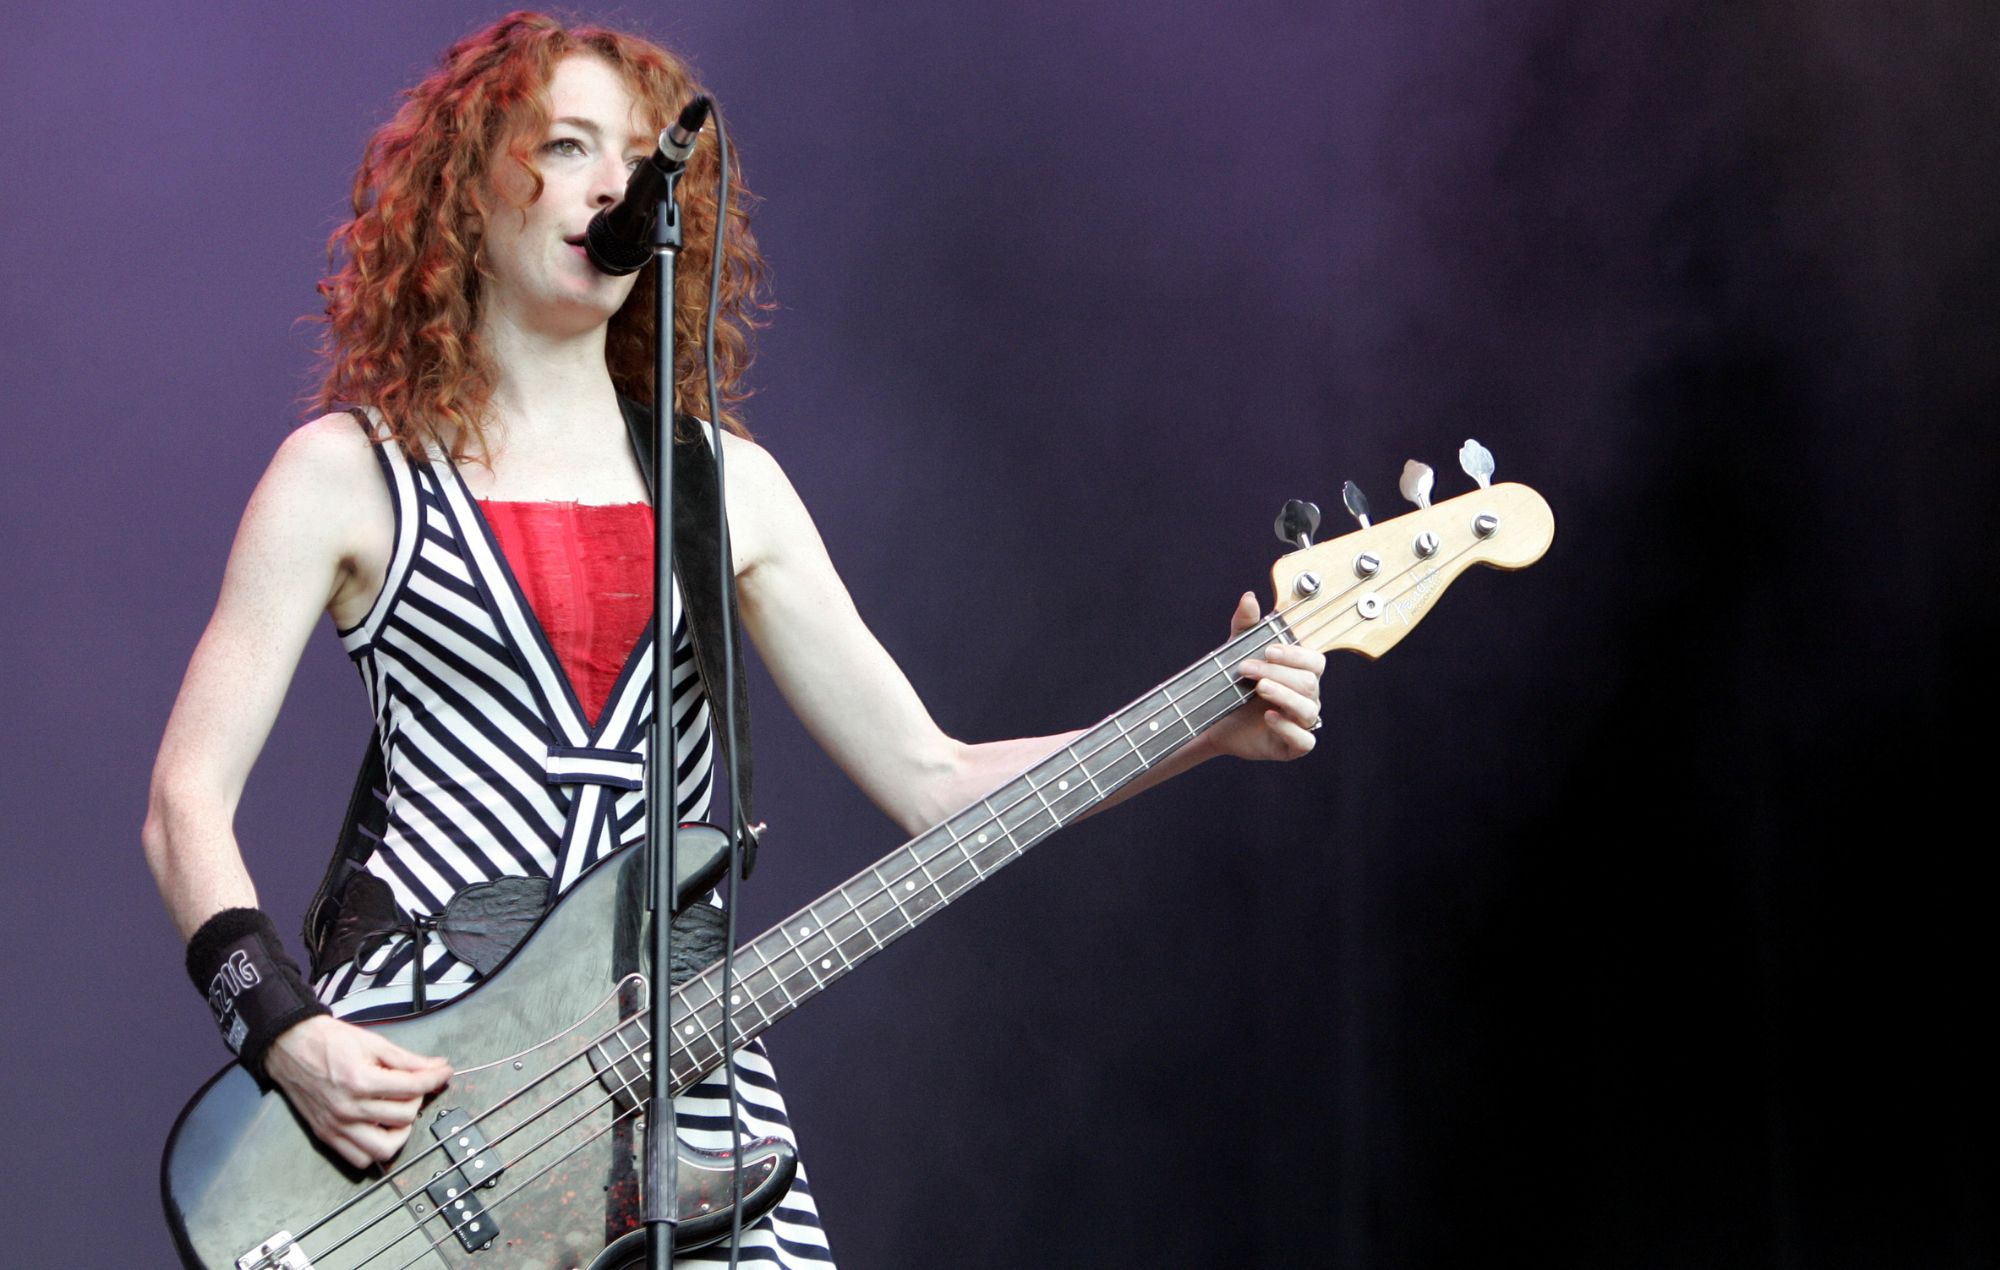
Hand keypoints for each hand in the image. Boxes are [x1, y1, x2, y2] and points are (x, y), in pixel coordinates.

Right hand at [264, 1014, 453, 1168]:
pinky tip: (379, 1129)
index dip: (435, 1078)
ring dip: (399, 1133)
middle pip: (404, 1118)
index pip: (413, 1088)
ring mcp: (336, 1126)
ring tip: (398, 1114)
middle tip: (413, 1089)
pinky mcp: (326, 1136)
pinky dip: (374, 1150)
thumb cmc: (330, 1042)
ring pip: (382, 1150)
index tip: (443, 1073)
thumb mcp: (373, 1042)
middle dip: (417, 1101)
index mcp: (361, 1081)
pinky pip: (358, 1159)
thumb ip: (408, 1060)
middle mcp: (348, 1109)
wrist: (291, 1046)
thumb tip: (438, 1067)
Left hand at [1202, 592, 1326, 761]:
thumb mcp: (1236, 651)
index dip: (1295, 655)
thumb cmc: (1234, 684)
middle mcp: (1306, 697)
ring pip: (1308, 709)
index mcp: (1300, 673)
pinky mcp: (1291, 746)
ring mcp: (1301, 722)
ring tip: (1258, 688)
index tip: (1269, 650)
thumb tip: (1249, 597)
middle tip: (1245, 669)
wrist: (1214, 721)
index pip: (1315, 660)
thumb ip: (1245, 626)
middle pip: (1308, 683)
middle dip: (1277, 673)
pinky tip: (1268, 716)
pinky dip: (1288, 728)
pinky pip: (1304, 740)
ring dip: (1283, 695)